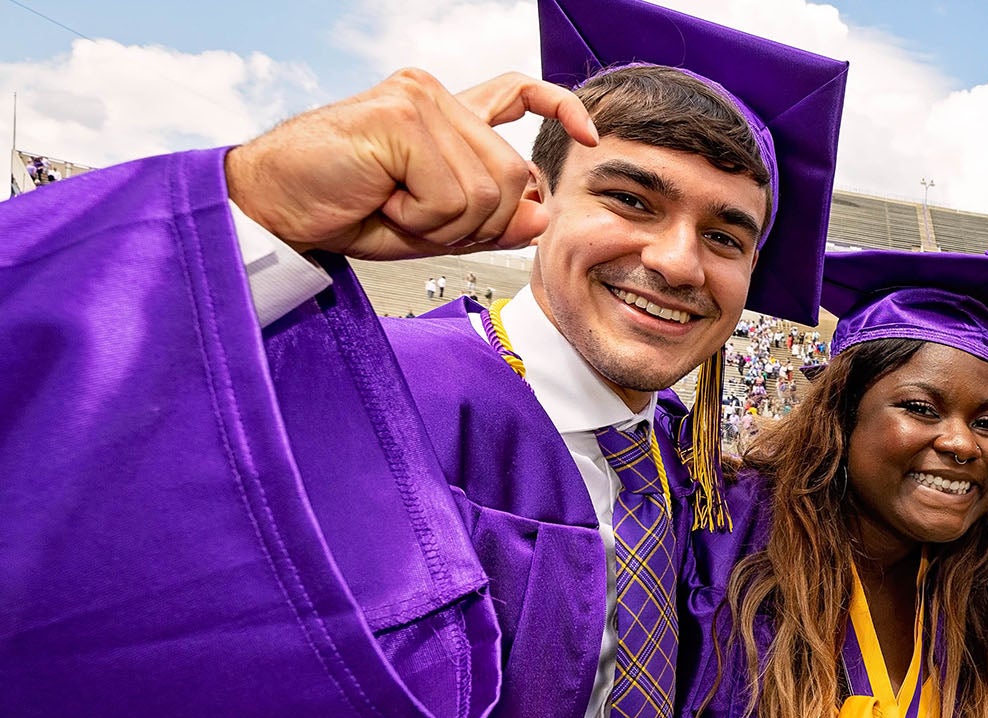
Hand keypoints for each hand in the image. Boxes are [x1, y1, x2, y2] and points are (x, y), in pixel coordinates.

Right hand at [226, 69, 598, 260]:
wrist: (271, 207)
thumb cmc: (344, 210)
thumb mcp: (432, 227)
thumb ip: (491, 220)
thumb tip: (540, 214)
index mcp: (444, 114)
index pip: (519, 93)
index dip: (561, 108)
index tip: (590, 135)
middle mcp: (436, 96)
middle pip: (513, 178)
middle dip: (474, 222)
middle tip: (413, 218)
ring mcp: (420, 100)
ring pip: (488, 190)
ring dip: (442, 224)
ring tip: (392, 207)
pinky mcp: (401, 117)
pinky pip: (451, 195)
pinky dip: (421, 219)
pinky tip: (382, 199)